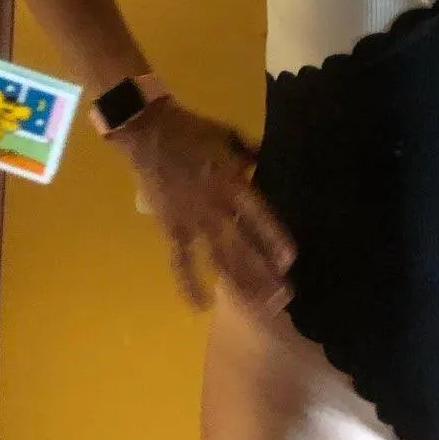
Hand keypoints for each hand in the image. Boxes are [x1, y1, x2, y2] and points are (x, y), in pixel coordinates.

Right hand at [110, 97, 295, 317]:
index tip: (289, 261)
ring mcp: (191, 220)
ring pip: (217, 258)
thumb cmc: (193, 132)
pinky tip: (201, 306)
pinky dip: (189, 284)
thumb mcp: (231, 136)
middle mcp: (213, 206)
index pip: (257, 215)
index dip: (273, 237)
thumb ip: (253, 154)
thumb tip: (275, 165)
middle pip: (241, 245)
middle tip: (282, 298)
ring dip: (238, 284)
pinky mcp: (171, 228)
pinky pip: (180, 261)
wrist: (148, 132)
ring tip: (257, 307)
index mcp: (231, 182)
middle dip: (262, 273)